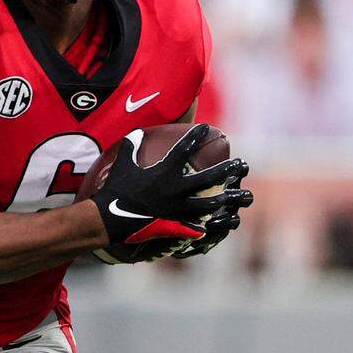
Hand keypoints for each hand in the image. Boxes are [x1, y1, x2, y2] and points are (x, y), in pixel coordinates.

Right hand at [89, 124, 249, 244]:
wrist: (111, 219)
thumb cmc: (116, 189)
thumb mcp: (122, 164)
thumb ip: (131, 147)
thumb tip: (137, 132)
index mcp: (163, 172)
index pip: (184, 149)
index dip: (196, 136)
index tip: (207, 127)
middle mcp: (175, 189)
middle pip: (208, 178)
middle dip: (227, 170)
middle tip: (242, 164)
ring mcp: (177, 209)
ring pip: (210, 203)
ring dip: (228, 198)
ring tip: (241, 194)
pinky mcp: (176, 224)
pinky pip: (201, 224)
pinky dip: (216, 223)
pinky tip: (227, 220)